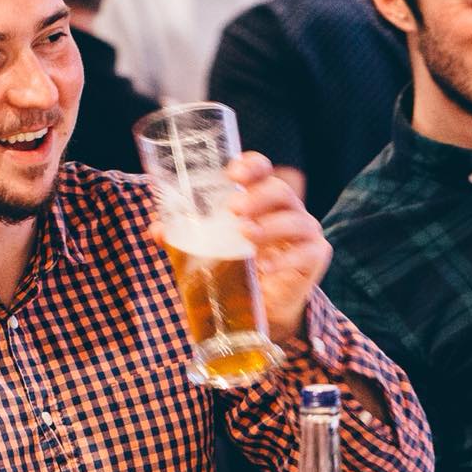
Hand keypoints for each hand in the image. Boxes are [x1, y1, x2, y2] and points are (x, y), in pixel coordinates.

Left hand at [144, 152, 327, 345]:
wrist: (265, 306)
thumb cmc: (239, 266)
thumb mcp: (210, 249)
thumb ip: (184, 237)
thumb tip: (155, 229)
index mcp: (263, 198)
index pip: (263, 170)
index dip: (252, 165)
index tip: (232, 173)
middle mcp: (288, 209)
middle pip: (280, 191)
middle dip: (257, 196)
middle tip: (233, 208)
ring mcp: (306, 231)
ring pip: (295, 220)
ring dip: (269, 227)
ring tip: (245, 236)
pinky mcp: (315, 256)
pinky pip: (305, 253)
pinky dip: (284, 261)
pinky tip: (264, 269)